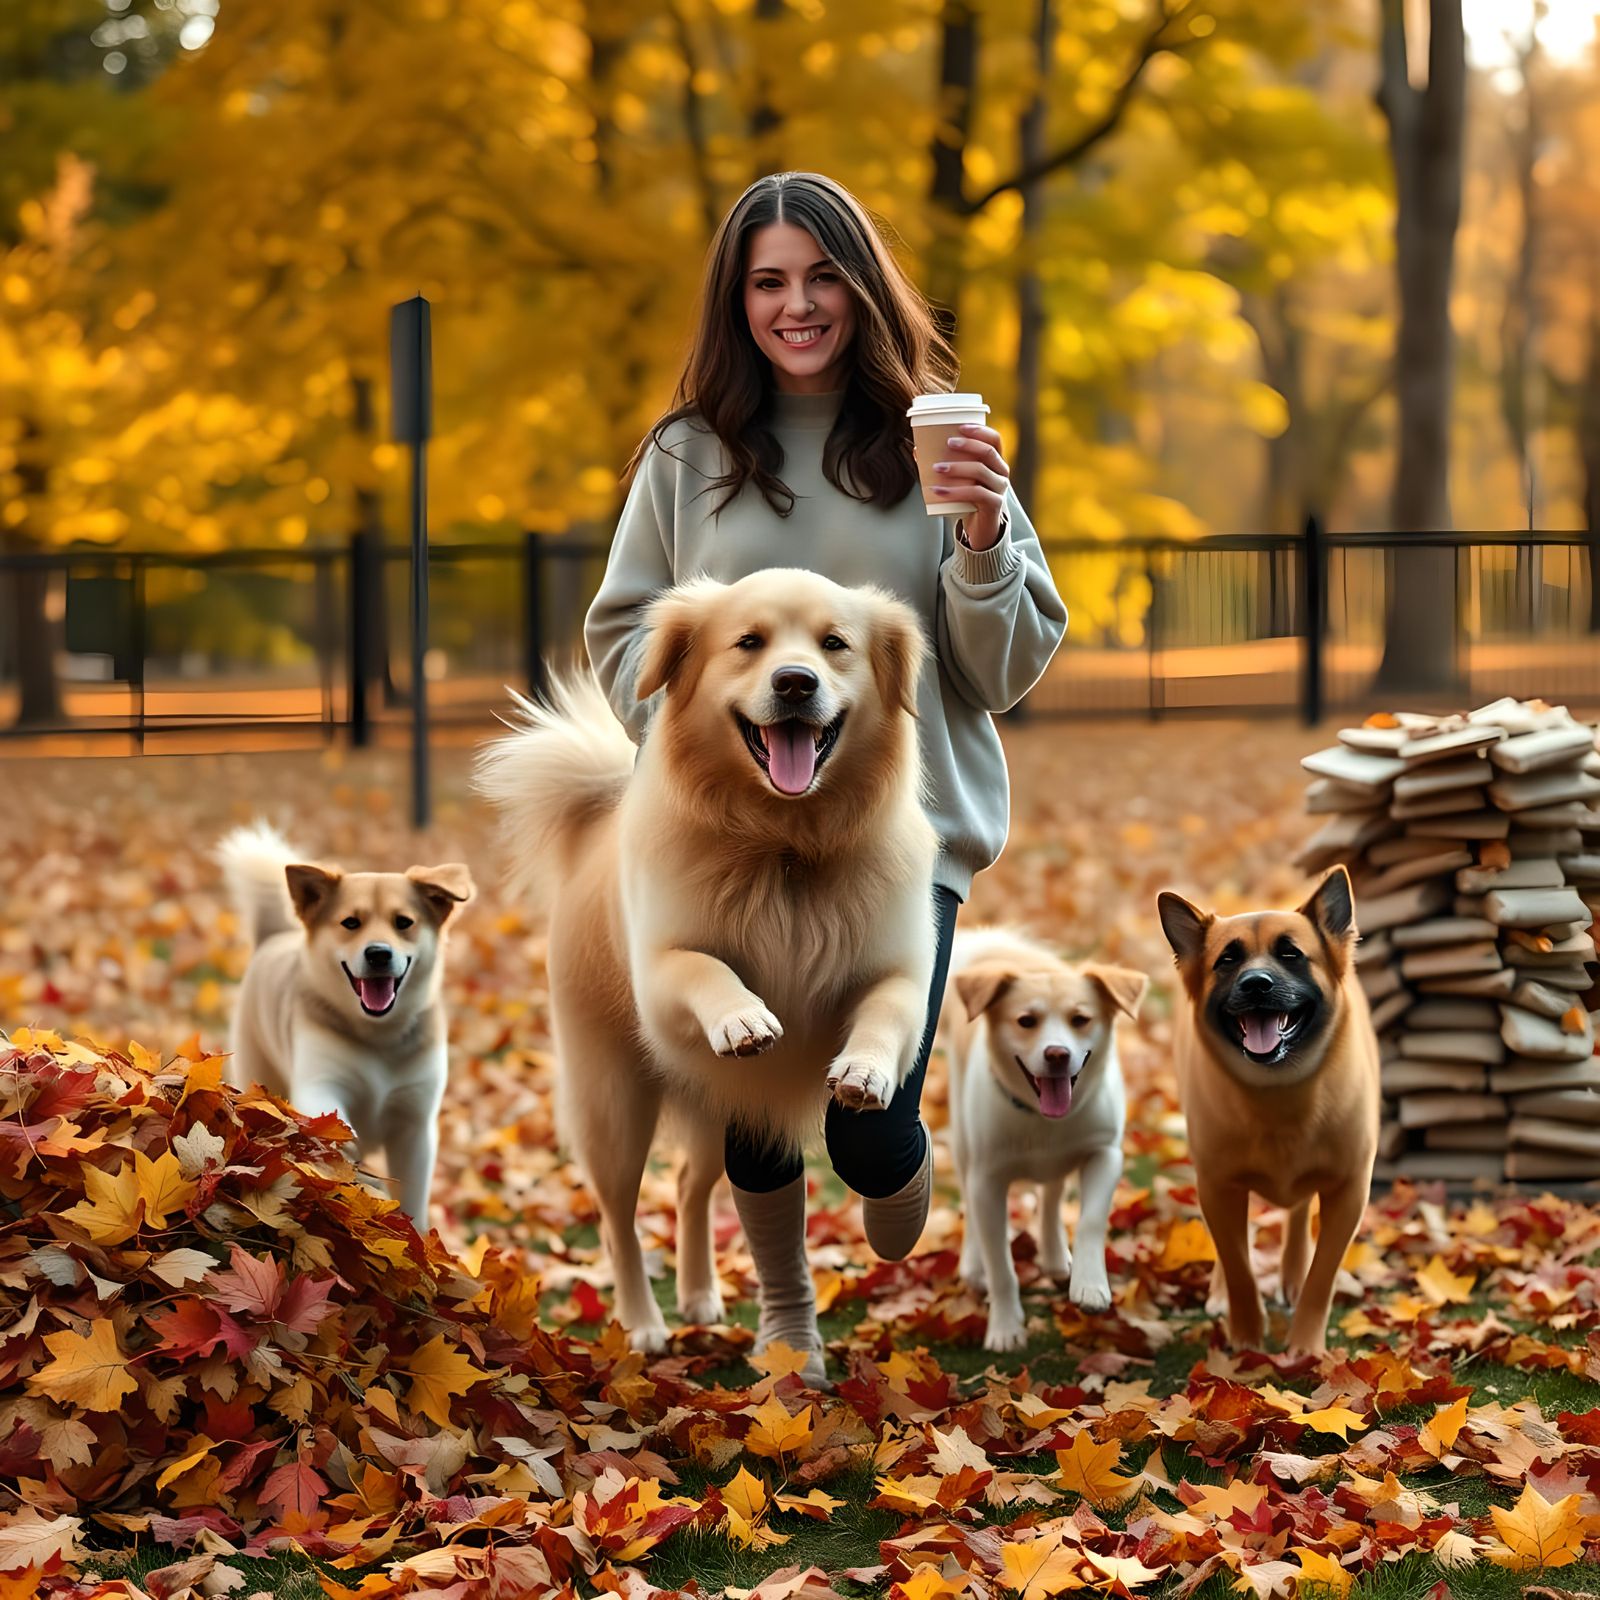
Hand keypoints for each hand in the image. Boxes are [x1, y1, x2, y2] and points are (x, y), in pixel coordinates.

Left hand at [922, 422, 1009, 549]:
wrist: (981, 529)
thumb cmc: (968, 500)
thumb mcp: (958, 480)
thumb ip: (943, 464)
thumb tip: (917, 450)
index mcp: (995, 462)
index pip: (994, 440)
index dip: (980, 430)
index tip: (960, 427)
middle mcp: (1001, 473)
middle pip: (988, 452)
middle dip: (967, 445)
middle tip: (947, 443)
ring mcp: (999, 489)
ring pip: (981, 471)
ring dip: (957, 466)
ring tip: (937, 468)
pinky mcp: (994, 504)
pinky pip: (976, 493)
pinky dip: (955, 490)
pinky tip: (939, 491)